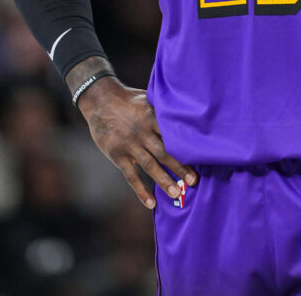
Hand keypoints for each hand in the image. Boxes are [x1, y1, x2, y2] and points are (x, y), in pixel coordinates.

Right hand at [77, 77, 197, 208]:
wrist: (100, 101)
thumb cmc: (130, 99)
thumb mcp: (149, 98)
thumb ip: (164, 109)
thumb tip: (190, 112)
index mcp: (152, 117)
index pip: (172, 134)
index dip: (185, 146)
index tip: (201, 156)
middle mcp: (141, 132)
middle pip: (164, 152)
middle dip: (179, 167)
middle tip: (194, 181)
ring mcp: (129, 145)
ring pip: (150, 166)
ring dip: (164, 180)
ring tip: (177, 193)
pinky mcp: (118, 155)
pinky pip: (131, 176)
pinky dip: (141, 191)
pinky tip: (151, 203)